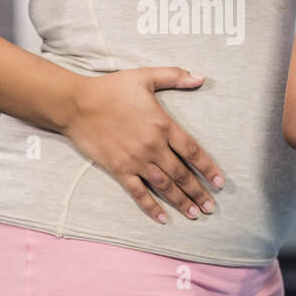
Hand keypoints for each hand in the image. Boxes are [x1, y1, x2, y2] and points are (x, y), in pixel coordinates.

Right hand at [63, 68, 224, 223]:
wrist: (75, 103)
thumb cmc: (111, 89)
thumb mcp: (145, 76)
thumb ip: (174, 76)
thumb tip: (201, 76)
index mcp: (163, 126)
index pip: (193, 151)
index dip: (208, 168)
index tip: (220, 183)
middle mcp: (152, 146)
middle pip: (182, 174)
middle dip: (198, 192)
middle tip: (211, 207)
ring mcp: (135, 160)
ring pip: (164, 186)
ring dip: (181, 201)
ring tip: (195, 214)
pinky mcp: (118, 169)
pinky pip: (137, 192)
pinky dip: (150, 207)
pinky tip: (163, 219)